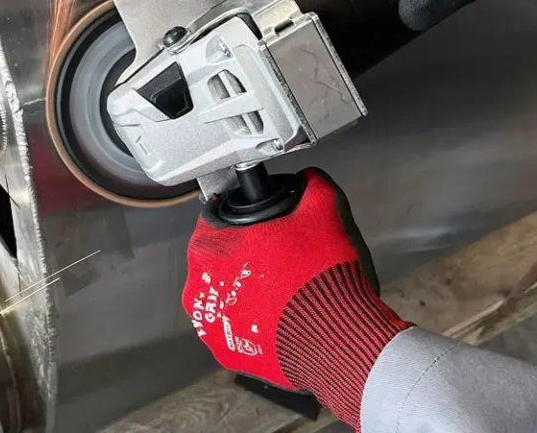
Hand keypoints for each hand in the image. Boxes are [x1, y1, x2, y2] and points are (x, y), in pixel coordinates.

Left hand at [182, 168, 410, 429]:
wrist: (340, 340)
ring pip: (226, 295)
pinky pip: (238, 329)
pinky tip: (282, 316)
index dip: (243, 218)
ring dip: (249, 290)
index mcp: (208, 246)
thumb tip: (308, 181)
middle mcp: (196, 288)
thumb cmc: (323, 274)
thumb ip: (310, 185)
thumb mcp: (325, 210)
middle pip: (219, 259)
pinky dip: (255, 322)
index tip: (265, 226)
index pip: (216, 218)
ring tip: (285, 289)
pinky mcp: (228, 355)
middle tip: (280, 257)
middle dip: (245, 255)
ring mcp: (210, 327)